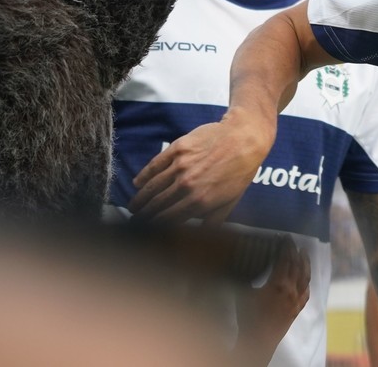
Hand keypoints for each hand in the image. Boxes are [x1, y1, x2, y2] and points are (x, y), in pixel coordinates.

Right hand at [129, 108, 273, 223]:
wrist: (244, 138)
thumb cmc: (240, 171)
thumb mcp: (230, 201)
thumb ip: (212, 221)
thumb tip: (199, 238)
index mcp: (200, 201)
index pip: (169, 219)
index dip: (154, 227)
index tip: (145, 232)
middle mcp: (187, 185)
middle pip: (157, 205)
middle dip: (143, 216)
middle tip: (134, 222)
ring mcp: (180, 166)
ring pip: (153, 186)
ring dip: (140, 198)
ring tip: (133, 207)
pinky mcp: (177, 149)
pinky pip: (155, 165)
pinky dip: (144, 175)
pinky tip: (137, 183)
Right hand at [234, 236, 311, 365]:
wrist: (258, 341)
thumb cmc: (248, 317)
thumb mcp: (245, 292)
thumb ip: (248, 276)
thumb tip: (244, 262)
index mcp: (278, 283)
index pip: (285, 259)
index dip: (285, 247)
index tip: (284, 237)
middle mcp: (291, 289)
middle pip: (296, 265)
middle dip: (294, 251)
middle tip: (292, 241)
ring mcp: (296, 300)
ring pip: (305, 277)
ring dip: (305, 263)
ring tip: (304, 253)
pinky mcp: (297, 309)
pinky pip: (306, 292)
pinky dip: (306, 282)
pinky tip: (305, 278)